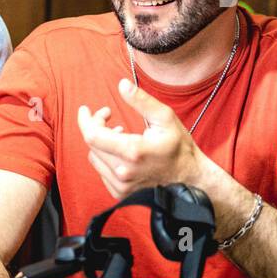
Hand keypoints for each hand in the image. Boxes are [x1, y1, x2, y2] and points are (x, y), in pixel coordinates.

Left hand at [77, 78, 203, 199]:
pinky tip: (120, 150)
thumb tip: (122, 84)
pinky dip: (105, 157)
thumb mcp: (165, 118)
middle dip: (95, 125)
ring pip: (95, 157)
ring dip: (101, 142)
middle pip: (92, 144)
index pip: (92, 135)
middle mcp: (123, 171)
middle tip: (108, 115)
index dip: (85, 120)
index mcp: (133, 152)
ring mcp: (121, 185)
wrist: (190, 179)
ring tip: (119, 132)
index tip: (86, 109)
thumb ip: (142, 101)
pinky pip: (101, 170)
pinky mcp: (120, 193)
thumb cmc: (179, 147)